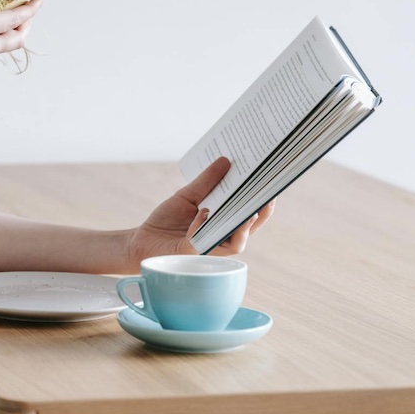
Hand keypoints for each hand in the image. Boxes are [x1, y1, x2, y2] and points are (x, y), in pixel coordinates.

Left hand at [125, 157, 274, 268]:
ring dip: (241, 226)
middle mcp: (222, 238)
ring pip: (236, 243)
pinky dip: (203, 225)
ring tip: (246, 210)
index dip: (264, 203)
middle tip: (266, 196)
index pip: (250, 215)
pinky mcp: (192, 253)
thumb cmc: (167, 220)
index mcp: (224, 223)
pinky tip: (203, 212)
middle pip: (250, 229)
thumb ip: (207, 181)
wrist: (143, 239)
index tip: (271, 185)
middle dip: (259, 214)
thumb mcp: (187, 195)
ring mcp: (209, 247)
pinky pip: (203, 241)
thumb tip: (226, 160)